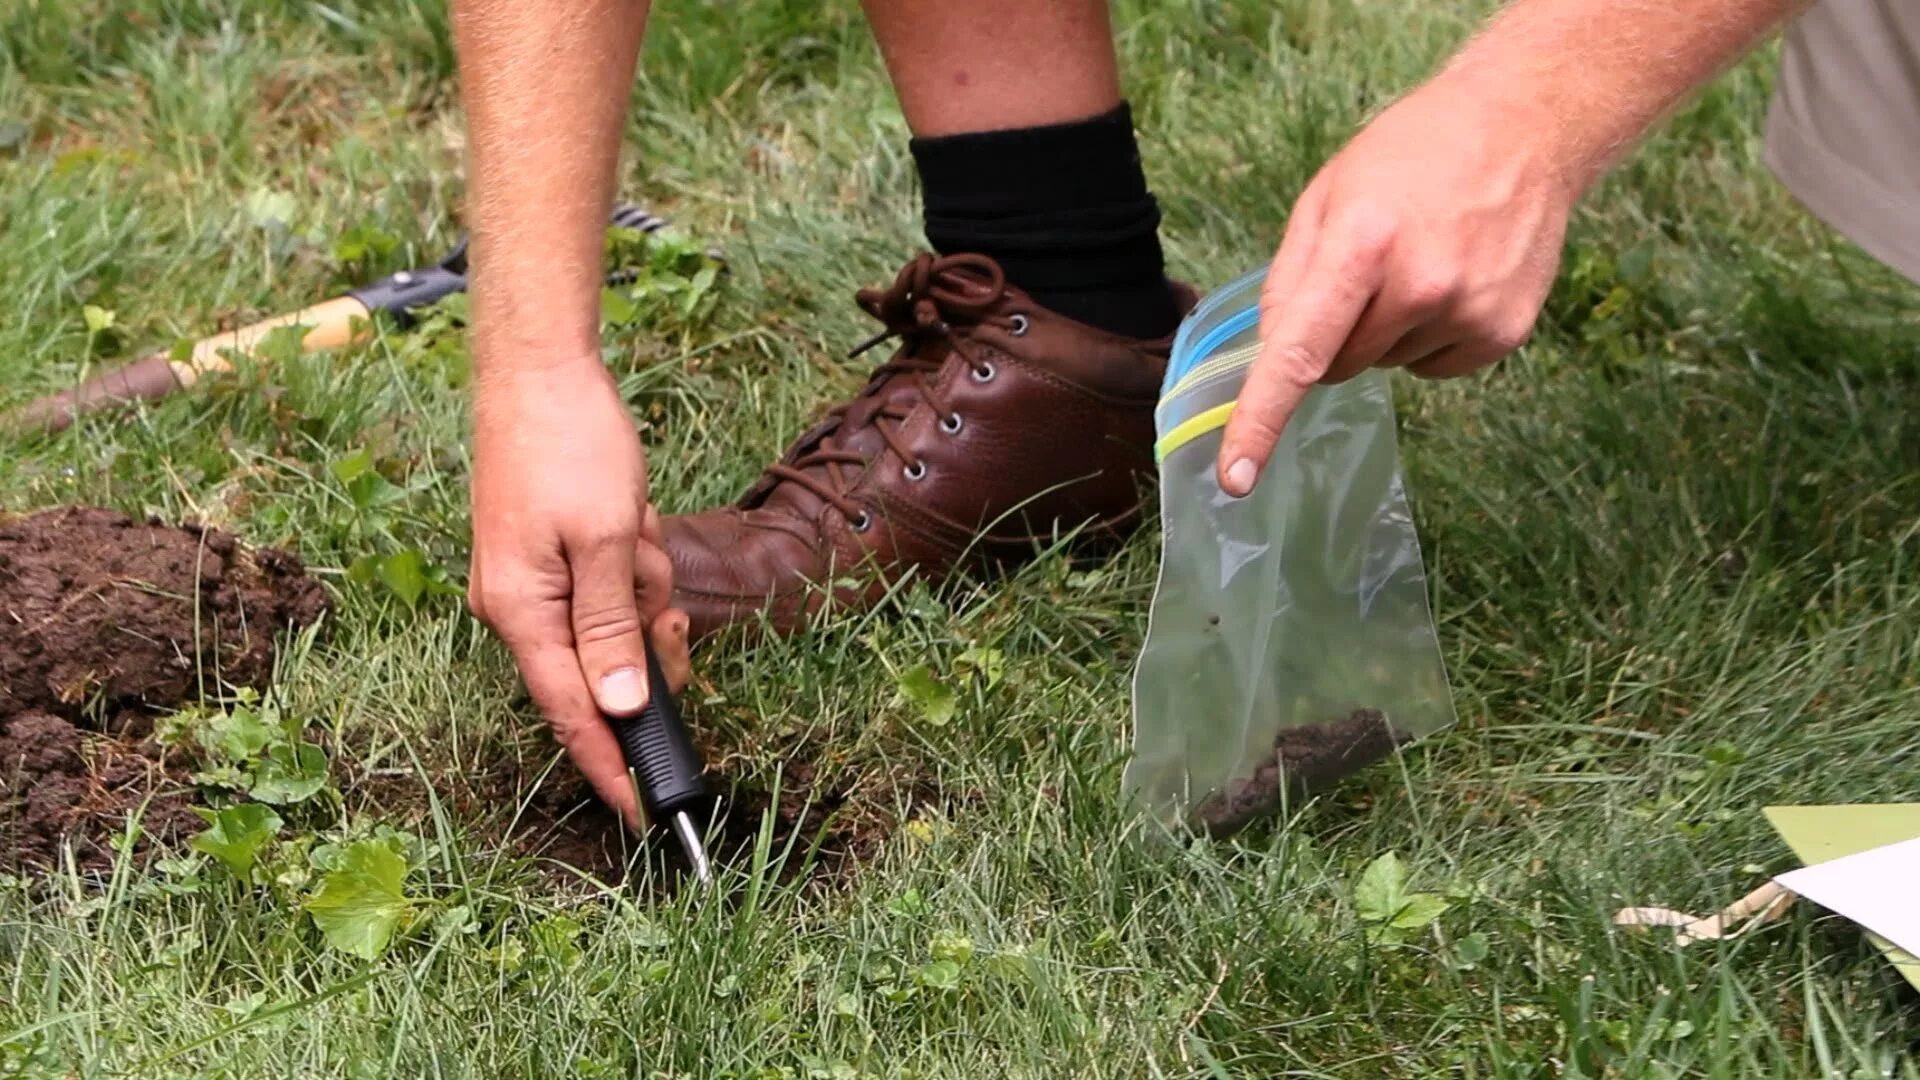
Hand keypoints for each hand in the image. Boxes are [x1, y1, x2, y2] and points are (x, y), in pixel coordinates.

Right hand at [467, 358, 681, 827]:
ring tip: (631, 522)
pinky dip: (631, 558)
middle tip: (652, 580)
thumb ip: (611, 630)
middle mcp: (518, 609)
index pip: (572, 715)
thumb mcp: (607, 540)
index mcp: (521, 613)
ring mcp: (532, 583)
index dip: (611, 767)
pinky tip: (627, 514)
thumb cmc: (568, 444)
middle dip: (645, 629)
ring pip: (616, 622)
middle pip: (605, 667)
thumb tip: (619, 709)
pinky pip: (608, 585)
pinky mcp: (550, 558)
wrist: (539, 368)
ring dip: (641, 580)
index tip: (646, 814)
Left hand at [1218, 74, 1578, 494]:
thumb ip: (1288, 280)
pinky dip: (1431, 337)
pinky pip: (1434, 368)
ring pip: (1386, 367)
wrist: (1525, 127)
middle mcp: (1420, 285)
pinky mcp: (1504, 333)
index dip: (1261, 421)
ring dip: (1390, 330)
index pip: (1297, 353)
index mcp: (1361, 245)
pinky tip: (1454, 282)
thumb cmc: (1411, 156)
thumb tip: (1269, 358)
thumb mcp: (1327, 196)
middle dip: (1336, 335)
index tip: (1236, 477)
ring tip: (1423, 260)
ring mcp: (1469, 312)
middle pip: (1337, 366)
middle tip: (1369, 271)